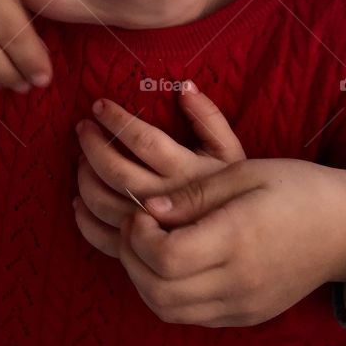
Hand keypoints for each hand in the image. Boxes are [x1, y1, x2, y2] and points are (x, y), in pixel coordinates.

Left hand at [73, 83, 245, 257]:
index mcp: (191, 174)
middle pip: (117, 173)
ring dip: (85, 180)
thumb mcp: (235, 155)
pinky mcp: (148, 259)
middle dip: (93, 146)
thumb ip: (211, 120)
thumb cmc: (250, 198)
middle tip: (82, 128)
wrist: (266, 252)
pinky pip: (106, 243)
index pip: (144, 142)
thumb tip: (184, 87)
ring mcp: (157, 235)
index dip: (117, 121)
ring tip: (81, 160)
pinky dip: (86, 222)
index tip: (99, 106)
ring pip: (105, 207)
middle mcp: (171, 205)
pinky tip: (80, 204)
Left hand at [110, 159, 345, 327]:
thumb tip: (149, 209)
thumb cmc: (299, 188)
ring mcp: (242, 306)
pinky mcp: (246, 317)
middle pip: (158, 291)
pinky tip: (171, 264)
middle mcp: (238, 282)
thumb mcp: (246, 172)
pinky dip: (167, 295)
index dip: (138, 235)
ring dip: (143, 280)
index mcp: (238, 240)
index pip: (165, 257)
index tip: (143, 209)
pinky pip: (190, 317)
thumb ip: (195, 194)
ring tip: (148, 245)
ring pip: (168, 311)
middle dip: (131, 257)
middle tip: (135, 225)